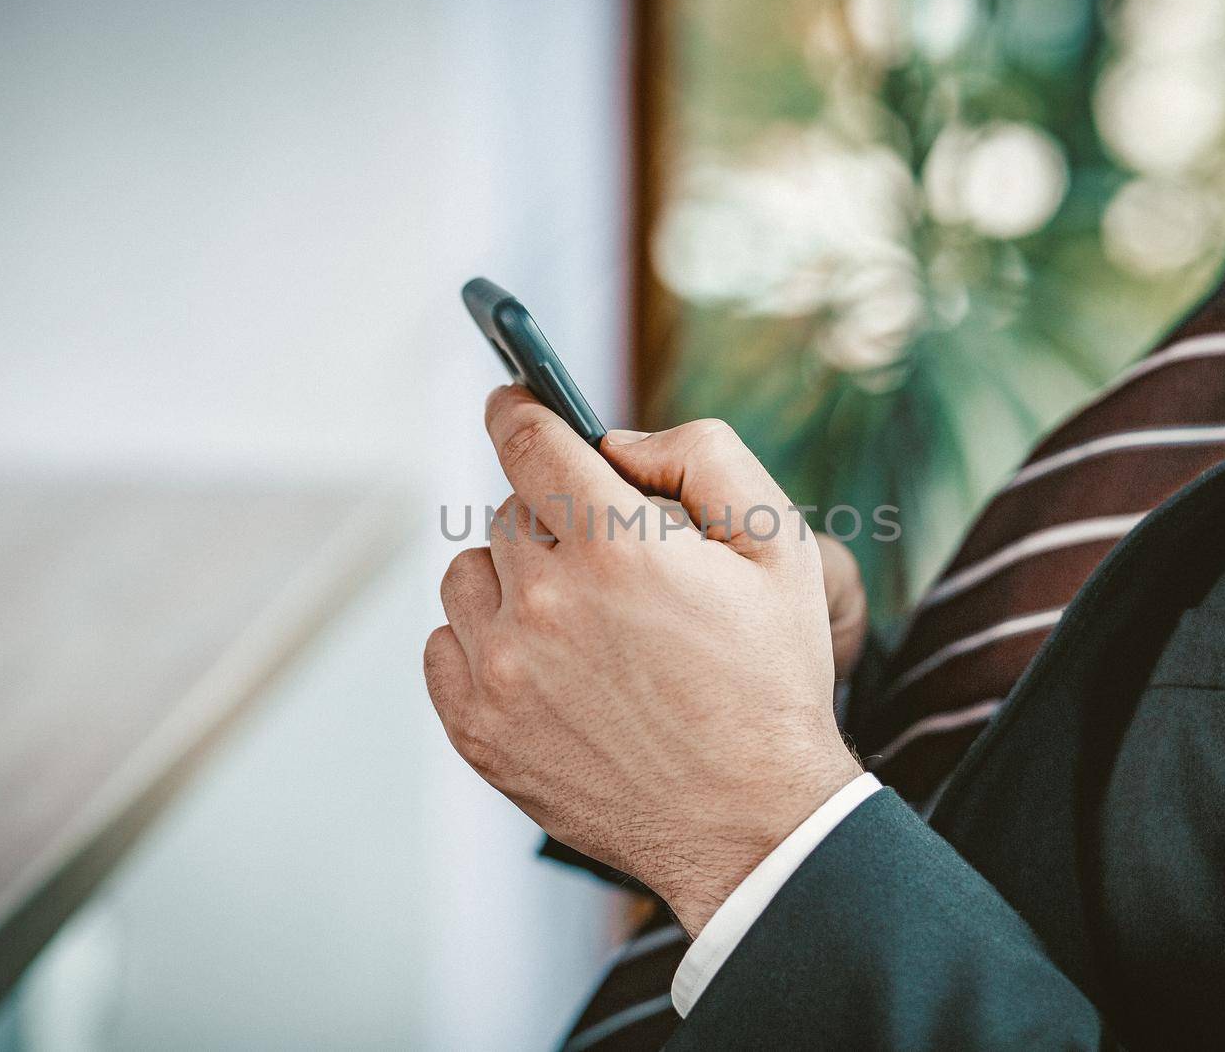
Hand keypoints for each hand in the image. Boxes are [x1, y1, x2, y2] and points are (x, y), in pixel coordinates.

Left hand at [425, 387, 860, 933]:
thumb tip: (617, 440)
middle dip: (553, 519)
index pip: (528, 440)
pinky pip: (444, 646)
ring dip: (510, 579)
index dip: (519, 409)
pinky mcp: (479, 731)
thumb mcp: (780, 547)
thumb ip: (703, 457)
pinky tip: (539, 664)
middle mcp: (544, 603)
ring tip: (572, 618)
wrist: (753, 823)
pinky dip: (480, 642)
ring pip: (467, 576)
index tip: (511, 400)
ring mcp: (502, 673)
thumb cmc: (772, 682)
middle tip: (605, 562)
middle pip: (508, 512)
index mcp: (615, 546)